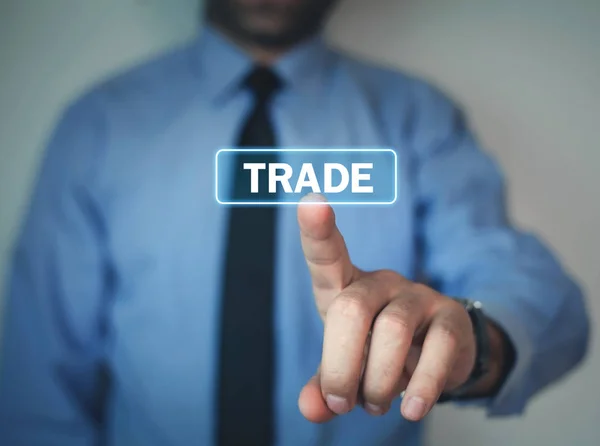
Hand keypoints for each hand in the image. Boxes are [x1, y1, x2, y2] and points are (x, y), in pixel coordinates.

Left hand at [296, 195, 478, 422]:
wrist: (436, 351)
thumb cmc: (376, 349)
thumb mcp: (346, 364)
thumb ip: (325, 385)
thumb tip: (312, 409)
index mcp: (346, 285)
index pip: (327, 254)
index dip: (317, 230)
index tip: (311, 202)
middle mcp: (380, 282)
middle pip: (353, 309)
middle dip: (341, 365)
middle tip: (342, 401)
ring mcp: (418, 296)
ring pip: (392, 331)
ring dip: (378, 382)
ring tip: (376, 406)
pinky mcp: (451, 318)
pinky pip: (437, 349)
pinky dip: (422, 386)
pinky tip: (412, 408)